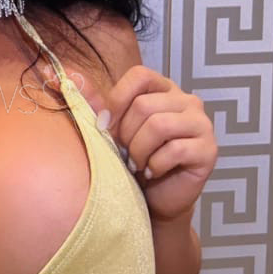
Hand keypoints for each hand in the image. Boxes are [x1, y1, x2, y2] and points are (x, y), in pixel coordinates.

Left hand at [78, 64, 217, 222]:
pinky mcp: (209, 150)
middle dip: (126, 135)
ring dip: (139, 151)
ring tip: (138, 164)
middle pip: (145, 105)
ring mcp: (202, 124)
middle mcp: (188, 101)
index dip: (118, 101)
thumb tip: (63, 73)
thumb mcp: (110, 129)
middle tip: (127, 153)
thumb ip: (92, 101)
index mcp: (164, 89)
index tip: (108, 127)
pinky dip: (156, 165)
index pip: (139, 75)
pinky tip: (154, 172)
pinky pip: (175, 150)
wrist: (153, 200)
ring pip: (159, 126)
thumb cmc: (132, 160)